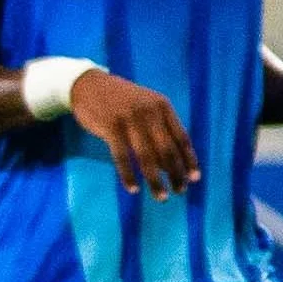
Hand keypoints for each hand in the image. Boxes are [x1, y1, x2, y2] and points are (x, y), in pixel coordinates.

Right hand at [68, 70, 199, 199]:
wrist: (87, 84)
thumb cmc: (121, 102)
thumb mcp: (146, 107)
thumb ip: (160, 130)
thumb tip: (169, 165)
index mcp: (163, 106)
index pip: (182, 138)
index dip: (189, 160)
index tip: (194, 179)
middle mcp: (149, 112)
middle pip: (167, 150)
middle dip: (176, 173)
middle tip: (180, 191)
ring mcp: (130, 119)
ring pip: (147, 157)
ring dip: (155, 180)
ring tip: (162, 196)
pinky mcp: (110, 127)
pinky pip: (122, 157)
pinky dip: (128, 175)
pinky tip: (133, 189)